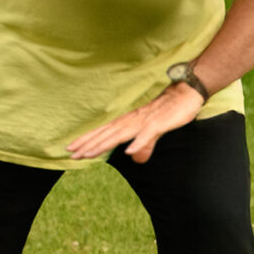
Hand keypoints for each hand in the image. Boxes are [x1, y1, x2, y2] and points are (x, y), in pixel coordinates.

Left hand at [65, 82, 204, 162]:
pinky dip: (138, 143)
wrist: (183, 95)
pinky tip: (129, 152)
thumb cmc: (166, 112)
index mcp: (127, 123)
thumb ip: (142, 145)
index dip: (87, 141)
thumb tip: (134, 158)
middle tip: (70, 153)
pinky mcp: (157, 124)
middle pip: (105, 134)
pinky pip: (146, 135)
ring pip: (119, 135)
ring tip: (88, 154)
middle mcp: (130, 122)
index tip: (71, 149)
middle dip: (88, 144)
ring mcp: (142, 123)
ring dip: (103, 145)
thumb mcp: (152, 132)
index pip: (102, 133)